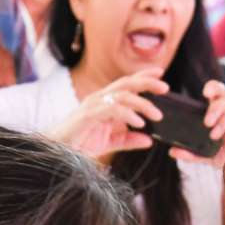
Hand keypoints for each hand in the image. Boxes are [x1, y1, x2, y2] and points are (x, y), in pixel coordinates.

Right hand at [48, 69, 169, 160]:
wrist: (58, 151)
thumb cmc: (80, 144)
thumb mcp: (110, 143)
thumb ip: (128, 140)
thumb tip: (149, 140)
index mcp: (105, 102)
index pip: (127, 84)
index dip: (143, 76)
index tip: (161, 73)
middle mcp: (100, 99)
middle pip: (126, 84)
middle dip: (147, 82)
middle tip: (165, 87)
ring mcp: (93, 105)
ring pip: (122, 96)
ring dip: (142, 103)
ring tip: (157, 115)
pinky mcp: (89, 115)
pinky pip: (112, 110)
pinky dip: (128, 115)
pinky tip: (139, 123)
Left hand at [169, 79, 224, 168]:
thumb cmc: (224, 156)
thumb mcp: (206, 155)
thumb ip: (191, 153)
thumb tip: (172, 151)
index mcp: (219, 110)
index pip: (217, 90)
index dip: (212, 88)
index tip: (205, 93)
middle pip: (224, 99)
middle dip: (215, 109)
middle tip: (207, 123)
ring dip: (223, 122)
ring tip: (214, 136)